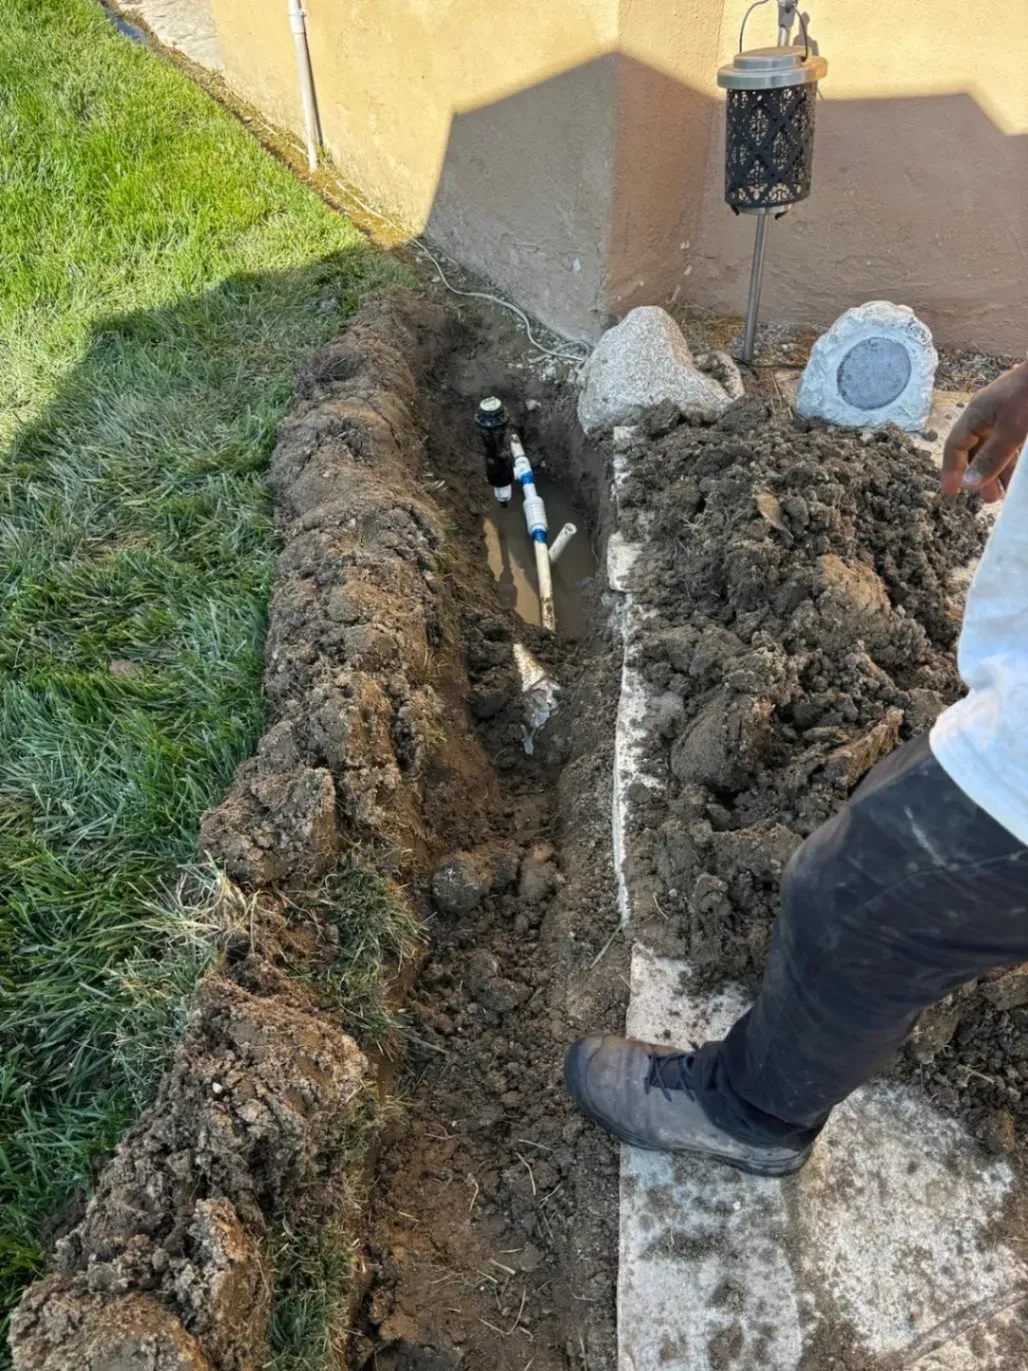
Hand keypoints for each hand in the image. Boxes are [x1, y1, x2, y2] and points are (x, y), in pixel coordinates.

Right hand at [941, 360, 1027, 501]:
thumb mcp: (1012, 432)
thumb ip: (991, 459)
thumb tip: (968, 484)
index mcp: (975, 414)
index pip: (954, 445)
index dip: (951, 470)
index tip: (951, 493)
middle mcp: (986, 414)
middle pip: (975, 448)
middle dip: (980, 474)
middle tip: (989, 498)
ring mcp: (1005, 412)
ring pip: (996, 446)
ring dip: (1000, 469)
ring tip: (1008, 489)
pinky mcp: (1022, 414)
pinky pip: (1012, 441)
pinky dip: (1014, 457)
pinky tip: (1021, 471)